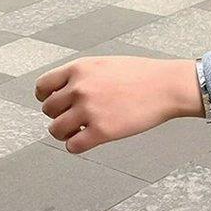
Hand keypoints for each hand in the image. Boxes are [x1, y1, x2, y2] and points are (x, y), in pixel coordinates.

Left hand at [35, 55, 203, 153]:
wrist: (168, 86)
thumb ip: (83, 76)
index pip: (42, 86)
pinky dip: (77, 146)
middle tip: (75, 119)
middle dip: (60, 115)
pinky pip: (73, 146)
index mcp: (79, 69)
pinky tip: (88, 141)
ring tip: (79, 132)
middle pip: (48, 110)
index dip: (46, 97)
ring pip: (56, 130)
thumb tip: (65, 92)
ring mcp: (89, 111)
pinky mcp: (102, 131)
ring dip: (65, 133)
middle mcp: (79, 89)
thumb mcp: (106, 64)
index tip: (56, 104)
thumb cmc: (144, 75)